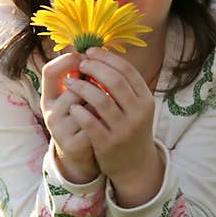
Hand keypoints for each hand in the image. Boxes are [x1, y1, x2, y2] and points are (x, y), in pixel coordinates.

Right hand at [40, 51, 99, 182]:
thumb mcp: (75, 98)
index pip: (49, 71)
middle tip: (104, 88)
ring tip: (108, 107)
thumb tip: (92, 50)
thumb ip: (80, 78)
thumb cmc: (82, 118)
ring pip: (89, 105)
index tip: (85, 56)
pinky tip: (109, 122)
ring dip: (103, 103)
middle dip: (95, 86)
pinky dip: (106, 120)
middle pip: (75, 88)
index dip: (67, 60)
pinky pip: (97, 122)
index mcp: (48, 98)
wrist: (81, 155)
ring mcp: (60, 130)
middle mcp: (50, 114)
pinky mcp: (74, 144)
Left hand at [63, 47, 163, 205]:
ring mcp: (124, 129)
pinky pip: (90, 122)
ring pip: (101, 100)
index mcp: (146, 98)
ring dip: (82, 87)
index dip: (107, 58)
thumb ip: (123, 84)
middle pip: (115, 81)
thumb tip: (100, 55)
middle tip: (80, 63)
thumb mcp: (136, 106)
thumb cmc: (130, 127)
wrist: (135, 165)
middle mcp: (138, 112)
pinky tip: (72, 106)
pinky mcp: (108, 143)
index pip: (127, 70)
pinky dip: (79, 111)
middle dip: (94, 68)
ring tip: (70, 82)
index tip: (90, 51)